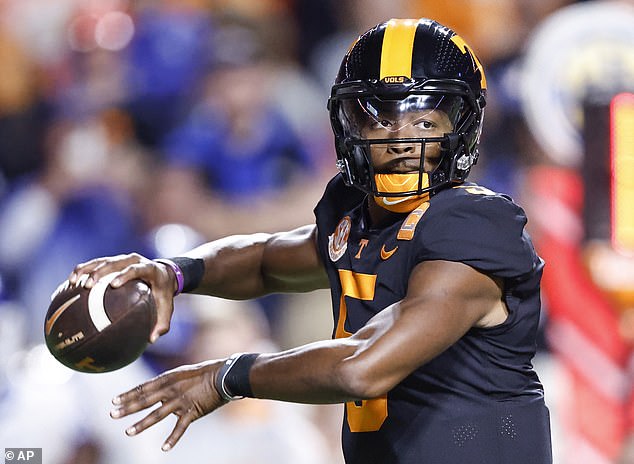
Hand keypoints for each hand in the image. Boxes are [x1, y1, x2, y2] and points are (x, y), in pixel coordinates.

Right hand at [69, 253, 176, 341]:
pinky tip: (69, 285)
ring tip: (72, 282)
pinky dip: (82, 272)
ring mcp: (121, 259)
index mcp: (149, 268)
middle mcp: (133, 260)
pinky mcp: (112, 261)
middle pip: (114, 262)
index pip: (136, 268)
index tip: (114, 285)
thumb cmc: (163, 294)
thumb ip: (161, 324)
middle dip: (99, 271)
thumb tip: (151, 341)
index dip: (125, 274)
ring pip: (101, 261)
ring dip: (86, 270)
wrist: (163, 275)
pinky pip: (94, 264)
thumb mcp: (167, 308)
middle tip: (87, 285)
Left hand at [110, 360, 226, 450]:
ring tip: (128, 432)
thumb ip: (167, 382)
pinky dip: (172, 439)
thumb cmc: (204, 373)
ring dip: (142, 424)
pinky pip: (180, 428)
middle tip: (113, 414)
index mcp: (168, 379)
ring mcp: (181, 402)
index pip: (143, 388)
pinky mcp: (192, 412)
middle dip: (127, 408)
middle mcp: (172, 390)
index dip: (128, 394)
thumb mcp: (182, 373)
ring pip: (157, 415)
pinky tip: (163, 448)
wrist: (224, 376)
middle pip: (145, 401)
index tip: (114, 401)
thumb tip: (153, 390)